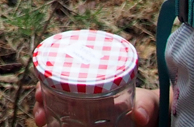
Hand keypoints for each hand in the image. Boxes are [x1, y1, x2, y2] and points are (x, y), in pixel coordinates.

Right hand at [35, 83, 158, 125]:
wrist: (152, 121)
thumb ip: (147, 107)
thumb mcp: (149, 104)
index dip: (48, 79)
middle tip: (40, 115)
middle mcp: (85, 94)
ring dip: (46, 113)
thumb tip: (140, 117)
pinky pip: (67, 122)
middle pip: (54, 90)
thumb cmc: (149, 106)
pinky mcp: (88, 123)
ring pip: (57, 108)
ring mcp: (85, 112)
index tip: (40, 91)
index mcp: (95, 82)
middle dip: (42, 99)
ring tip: (43, 122)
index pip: (65, 72)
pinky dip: (57, 124)